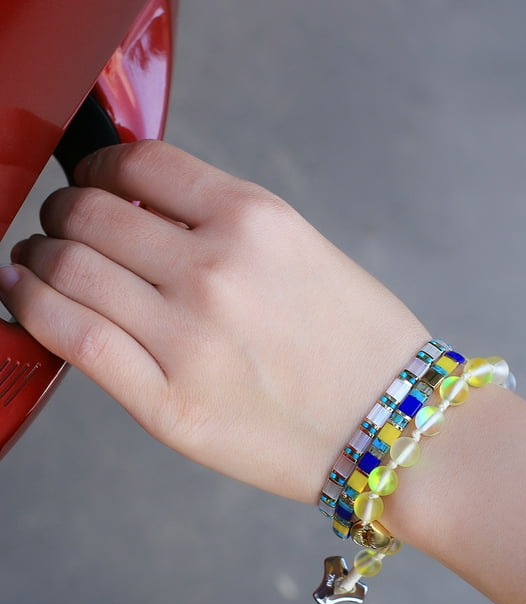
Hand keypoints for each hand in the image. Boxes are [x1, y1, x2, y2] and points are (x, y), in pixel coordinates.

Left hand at [0, 141, 427, 500]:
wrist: (398, 426)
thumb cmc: (365, 347)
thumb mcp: (308, 253)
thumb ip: (226, 229)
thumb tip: (146, 218)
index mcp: (257, 221)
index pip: (140, 163)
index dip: (101, 167)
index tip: (96, 183)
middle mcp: (215, 269)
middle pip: (90, 214)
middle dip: (66, 215)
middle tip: (65, 230)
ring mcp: (188, 338)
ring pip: (67, 270)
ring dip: (41, 259)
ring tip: (40, 265)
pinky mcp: (169, 405)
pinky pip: (73, 339)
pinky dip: (35, 309)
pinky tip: (29, 298)